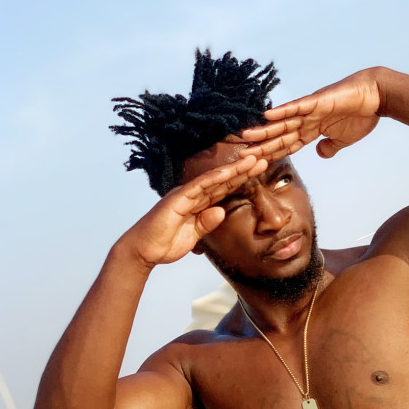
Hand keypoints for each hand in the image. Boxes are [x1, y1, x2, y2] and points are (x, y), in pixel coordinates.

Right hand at [117, 152, 266, 268]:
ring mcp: (185, 195)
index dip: (242, 181)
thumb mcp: (193, 236)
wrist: (143, 250)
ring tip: (254, 160)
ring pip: (214, 179)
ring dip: (234, 170)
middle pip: (223, 181)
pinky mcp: (177, 199)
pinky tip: (229, 172)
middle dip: (244, 170)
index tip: (259, 173)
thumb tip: (221, 212)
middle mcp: (192, 195)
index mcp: (197, 204)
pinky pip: (199, 187)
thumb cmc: (165, 243)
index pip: (224, 190)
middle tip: (264, 158)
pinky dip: (214, 179)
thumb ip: (206, 223)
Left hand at [240, 69, 381, 159]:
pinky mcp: (317, 101)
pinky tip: (267, 115)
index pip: (287, 145)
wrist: (375, 97)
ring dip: (264, 130)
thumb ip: (330, 147)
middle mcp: (306, 120)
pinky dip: (282, 111)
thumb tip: (320, 154)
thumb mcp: (343, 140)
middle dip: (260, 146)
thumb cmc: (361, 116)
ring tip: (244, 136)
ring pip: (282, 123)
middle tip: (239, 153)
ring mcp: (310, 110)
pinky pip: (296, 107)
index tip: (255, 164)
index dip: (271, 154)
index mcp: (312, 130)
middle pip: (279, 136)